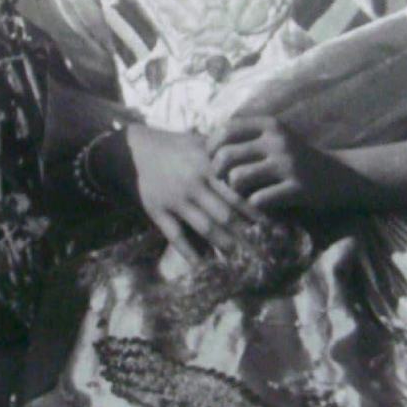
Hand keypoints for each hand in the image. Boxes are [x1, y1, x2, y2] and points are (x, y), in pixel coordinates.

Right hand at [126, 123, 258, 263]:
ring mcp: (175, 199)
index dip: (255, 211)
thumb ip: (224, 153)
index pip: (237, 193)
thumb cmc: (172, 146)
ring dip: (224, 244)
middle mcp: (193, 184)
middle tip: (265, 250)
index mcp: (207, 167)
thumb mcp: (199, 143)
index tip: (273, 226)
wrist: (133, 151)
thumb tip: (253, 158)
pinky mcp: (157, 211)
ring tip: (240, 259)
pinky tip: (202, 264)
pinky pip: (176, 235)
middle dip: (246, 234)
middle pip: (225, 214)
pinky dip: (189, 251)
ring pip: (205, 226)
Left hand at [208, 115, 361, 211]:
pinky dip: (254, 206)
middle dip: (218, 173)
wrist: (342, 175)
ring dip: (234, 191)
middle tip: (224, 183)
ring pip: (237, 179)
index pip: (224, 131)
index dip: (211, 149)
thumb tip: (203, 145)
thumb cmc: (298, 158)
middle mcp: (277, 140)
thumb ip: (247, 137)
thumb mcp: (275, 138)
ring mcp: (288, 164)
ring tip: (242, 194)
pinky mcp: (298, 188)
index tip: (213, 162)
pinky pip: (259, 200)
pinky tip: (260, 206)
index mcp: (269, 124)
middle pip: (225, 156)